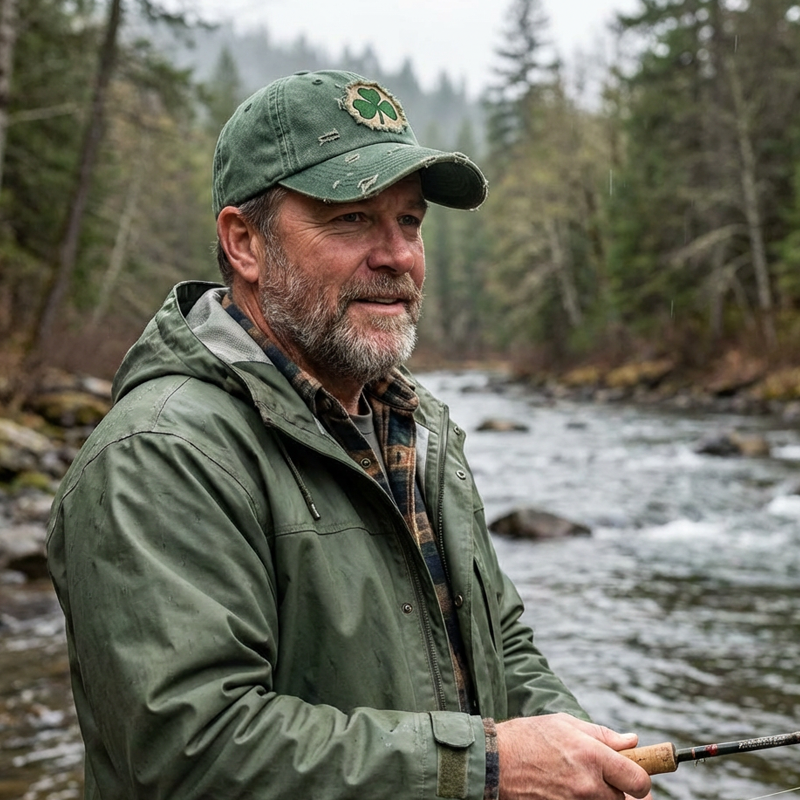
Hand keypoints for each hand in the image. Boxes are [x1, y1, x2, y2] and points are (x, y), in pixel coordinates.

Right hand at [495, 713, 652, 799]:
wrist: (495, 762)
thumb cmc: (528, 737)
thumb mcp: (564, 724)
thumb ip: (602, 734)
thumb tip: (632, 741)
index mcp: (592, 756)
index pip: (639, 781)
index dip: (639, 780)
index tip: (632, 776)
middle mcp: (588, 784)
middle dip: (616, 789)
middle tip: (600, 778)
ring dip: (598, 797)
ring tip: (577, 782)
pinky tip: (565, 790)